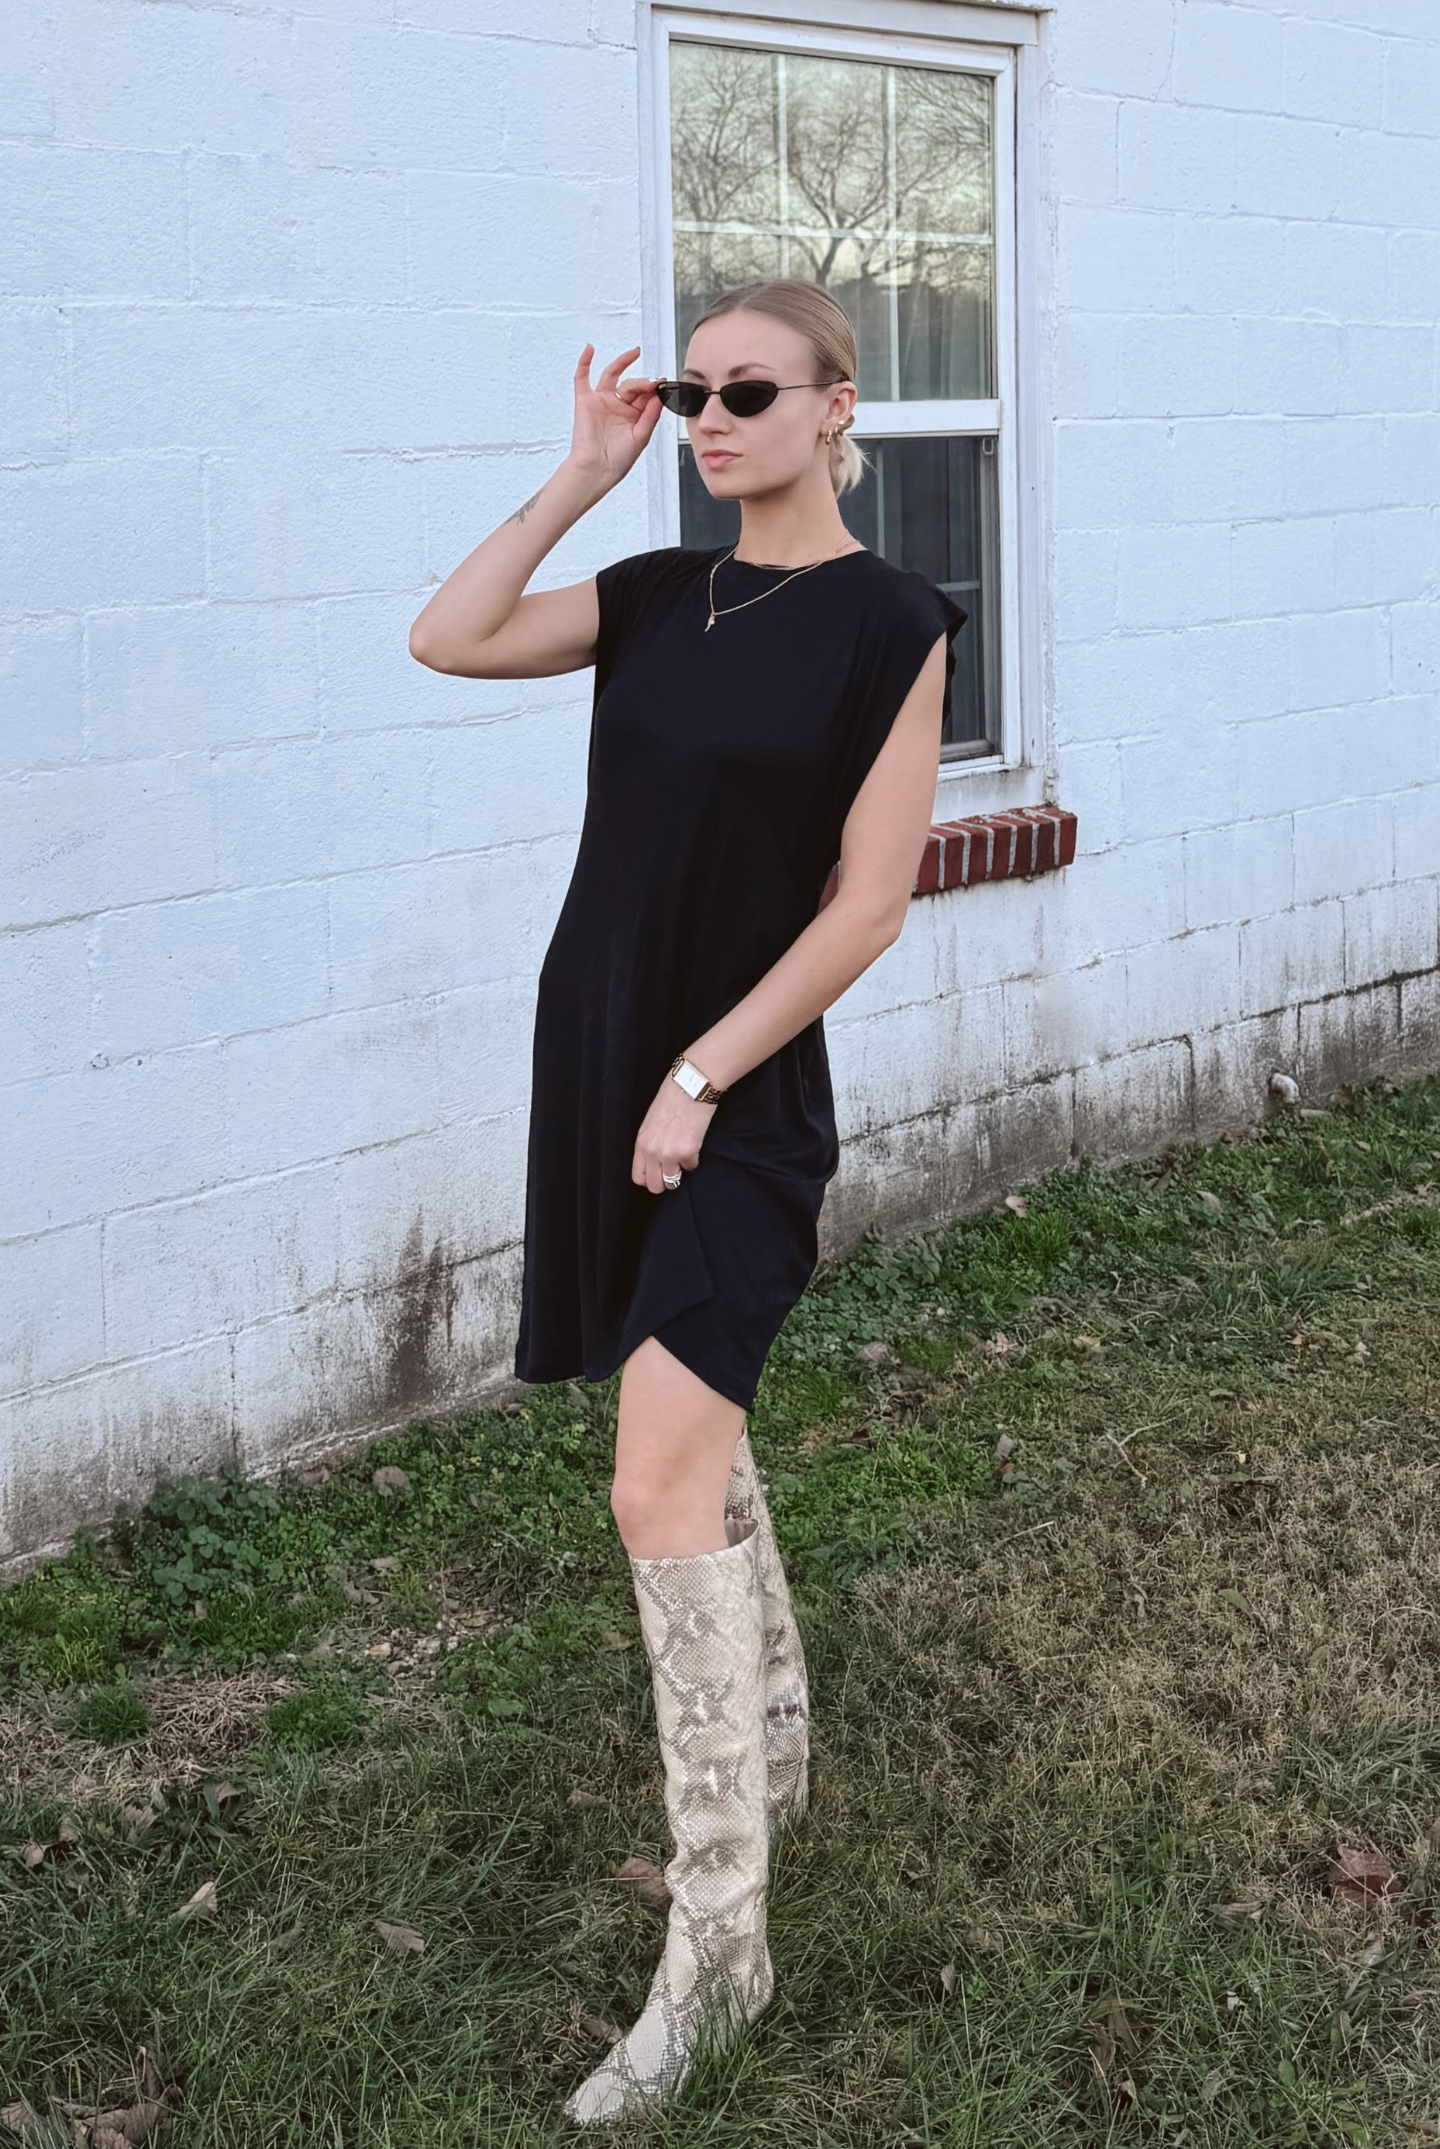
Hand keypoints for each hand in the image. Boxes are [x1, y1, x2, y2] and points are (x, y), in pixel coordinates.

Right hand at [566, 344, 662, 493]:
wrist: (597, 470)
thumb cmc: (618, 460)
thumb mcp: (641, 437)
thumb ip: (651, 415)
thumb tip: (660, 395)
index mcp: (633, 416)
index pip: (645, 395)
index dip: (654, 388)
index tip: (663, 384)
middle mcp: (618, 406)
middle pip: (632, 384)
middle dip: (643, 382)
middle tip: (652, 383)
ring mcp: (601, 402)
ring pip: (613, 375)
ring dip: (623, 362)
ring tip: (635, 353)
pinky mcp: (585, 401)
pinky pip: (582, 378)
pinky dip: (584, 362)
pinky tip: (590, 349)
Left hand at [632, 1074, 716, 1195]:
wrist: (690, 1087)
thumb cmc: (670, 1100)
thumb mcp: (650, 1123)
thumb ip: (649, 1144)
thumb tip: (654, 1162)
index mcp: (640, 1144)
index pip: (638, 1177)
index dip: (649, 1180)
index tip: (657, 1175)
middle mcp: (652, 1152)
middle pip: (655, 1186)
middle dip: (664, 1183)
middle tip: (673, 1172)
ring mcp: (669, 1154)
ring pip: (673, 1181)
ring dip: (680, 1171)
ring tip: (683, 1156)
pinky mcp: (688, 1153)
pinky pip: (692, 1166)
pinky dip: (694, 1159)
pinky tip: (694, 1142)